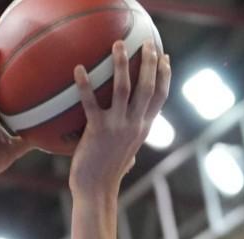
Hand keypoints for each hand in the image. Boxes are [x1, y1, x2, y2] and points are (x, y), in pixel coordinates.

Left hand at [68, 40, 171, 197]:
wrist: (96, 190)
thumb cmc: (107, 173)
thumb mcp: (126, 154)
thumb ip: (130, 140)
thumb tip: (130, 139)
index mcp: (143, 128)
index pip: (160, 97)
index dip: (164, 75)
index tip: (165, 57)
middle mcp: (134, 124)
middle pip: (147, 87)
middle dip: (149, 62)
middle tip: (145, 42)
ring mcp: (117, 126)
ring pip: (124, 88)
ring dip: (122, 64)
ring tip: (117, 45)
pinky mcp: (97, 130)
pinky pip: (90, 102)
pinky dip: (85, 84)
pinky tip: (78, 69)